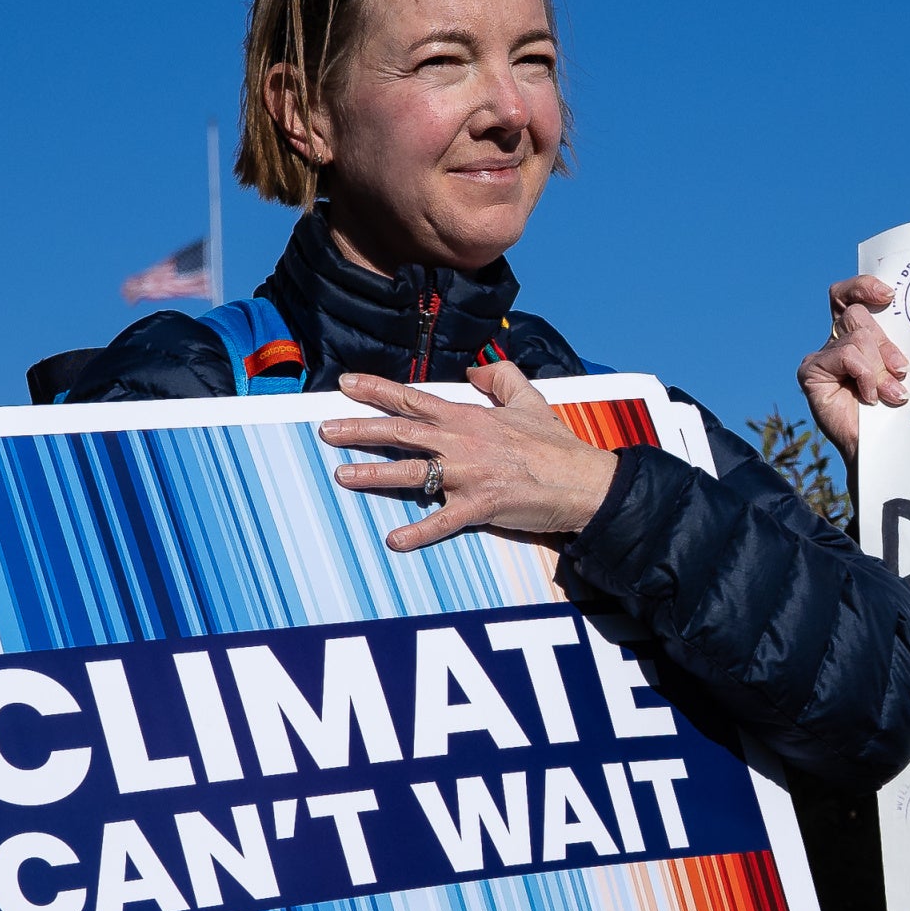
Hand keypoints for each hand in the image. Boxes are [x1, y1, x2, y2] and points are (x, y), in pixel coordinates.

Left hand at [322, 362, 619, 549]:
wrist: (583, 481)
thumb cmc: (557, 445)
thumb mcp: (529, 399)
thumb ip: (500, 378)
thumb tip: (475, 370)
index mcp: (468, 416)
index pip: (412, 398)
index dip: (376, 390)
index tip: (346, 384)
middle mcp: (461, 442)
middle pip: (399, 432)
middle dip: (359, 429)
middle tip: (326, 429)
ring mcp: (467, 475)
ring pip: (410, 472)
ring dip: (373, 474)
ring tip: (343, 476)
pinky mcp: (479, 506)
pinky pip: (442, 522)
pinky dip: (418, 533)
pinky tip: (394, 540)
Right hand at [798, 274, 909, 457]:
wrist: (880, 449)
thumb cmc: (895, 410)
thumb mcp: (899, 370)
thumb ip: (896, 347)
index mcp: (857, 335)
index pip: (850, 296)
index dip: (863, 286)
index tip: (889, 294)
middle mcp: (836, 341)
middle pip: (858, 316)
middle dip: (885, 343)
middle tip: (901, 371)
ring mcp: (822, 356)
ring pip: (857, 337)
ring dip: (879, 367)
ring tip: (891, 394)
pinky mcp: (811, 371)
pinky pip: (846, 355)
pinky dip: (864, 374)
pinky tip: (869, 397)